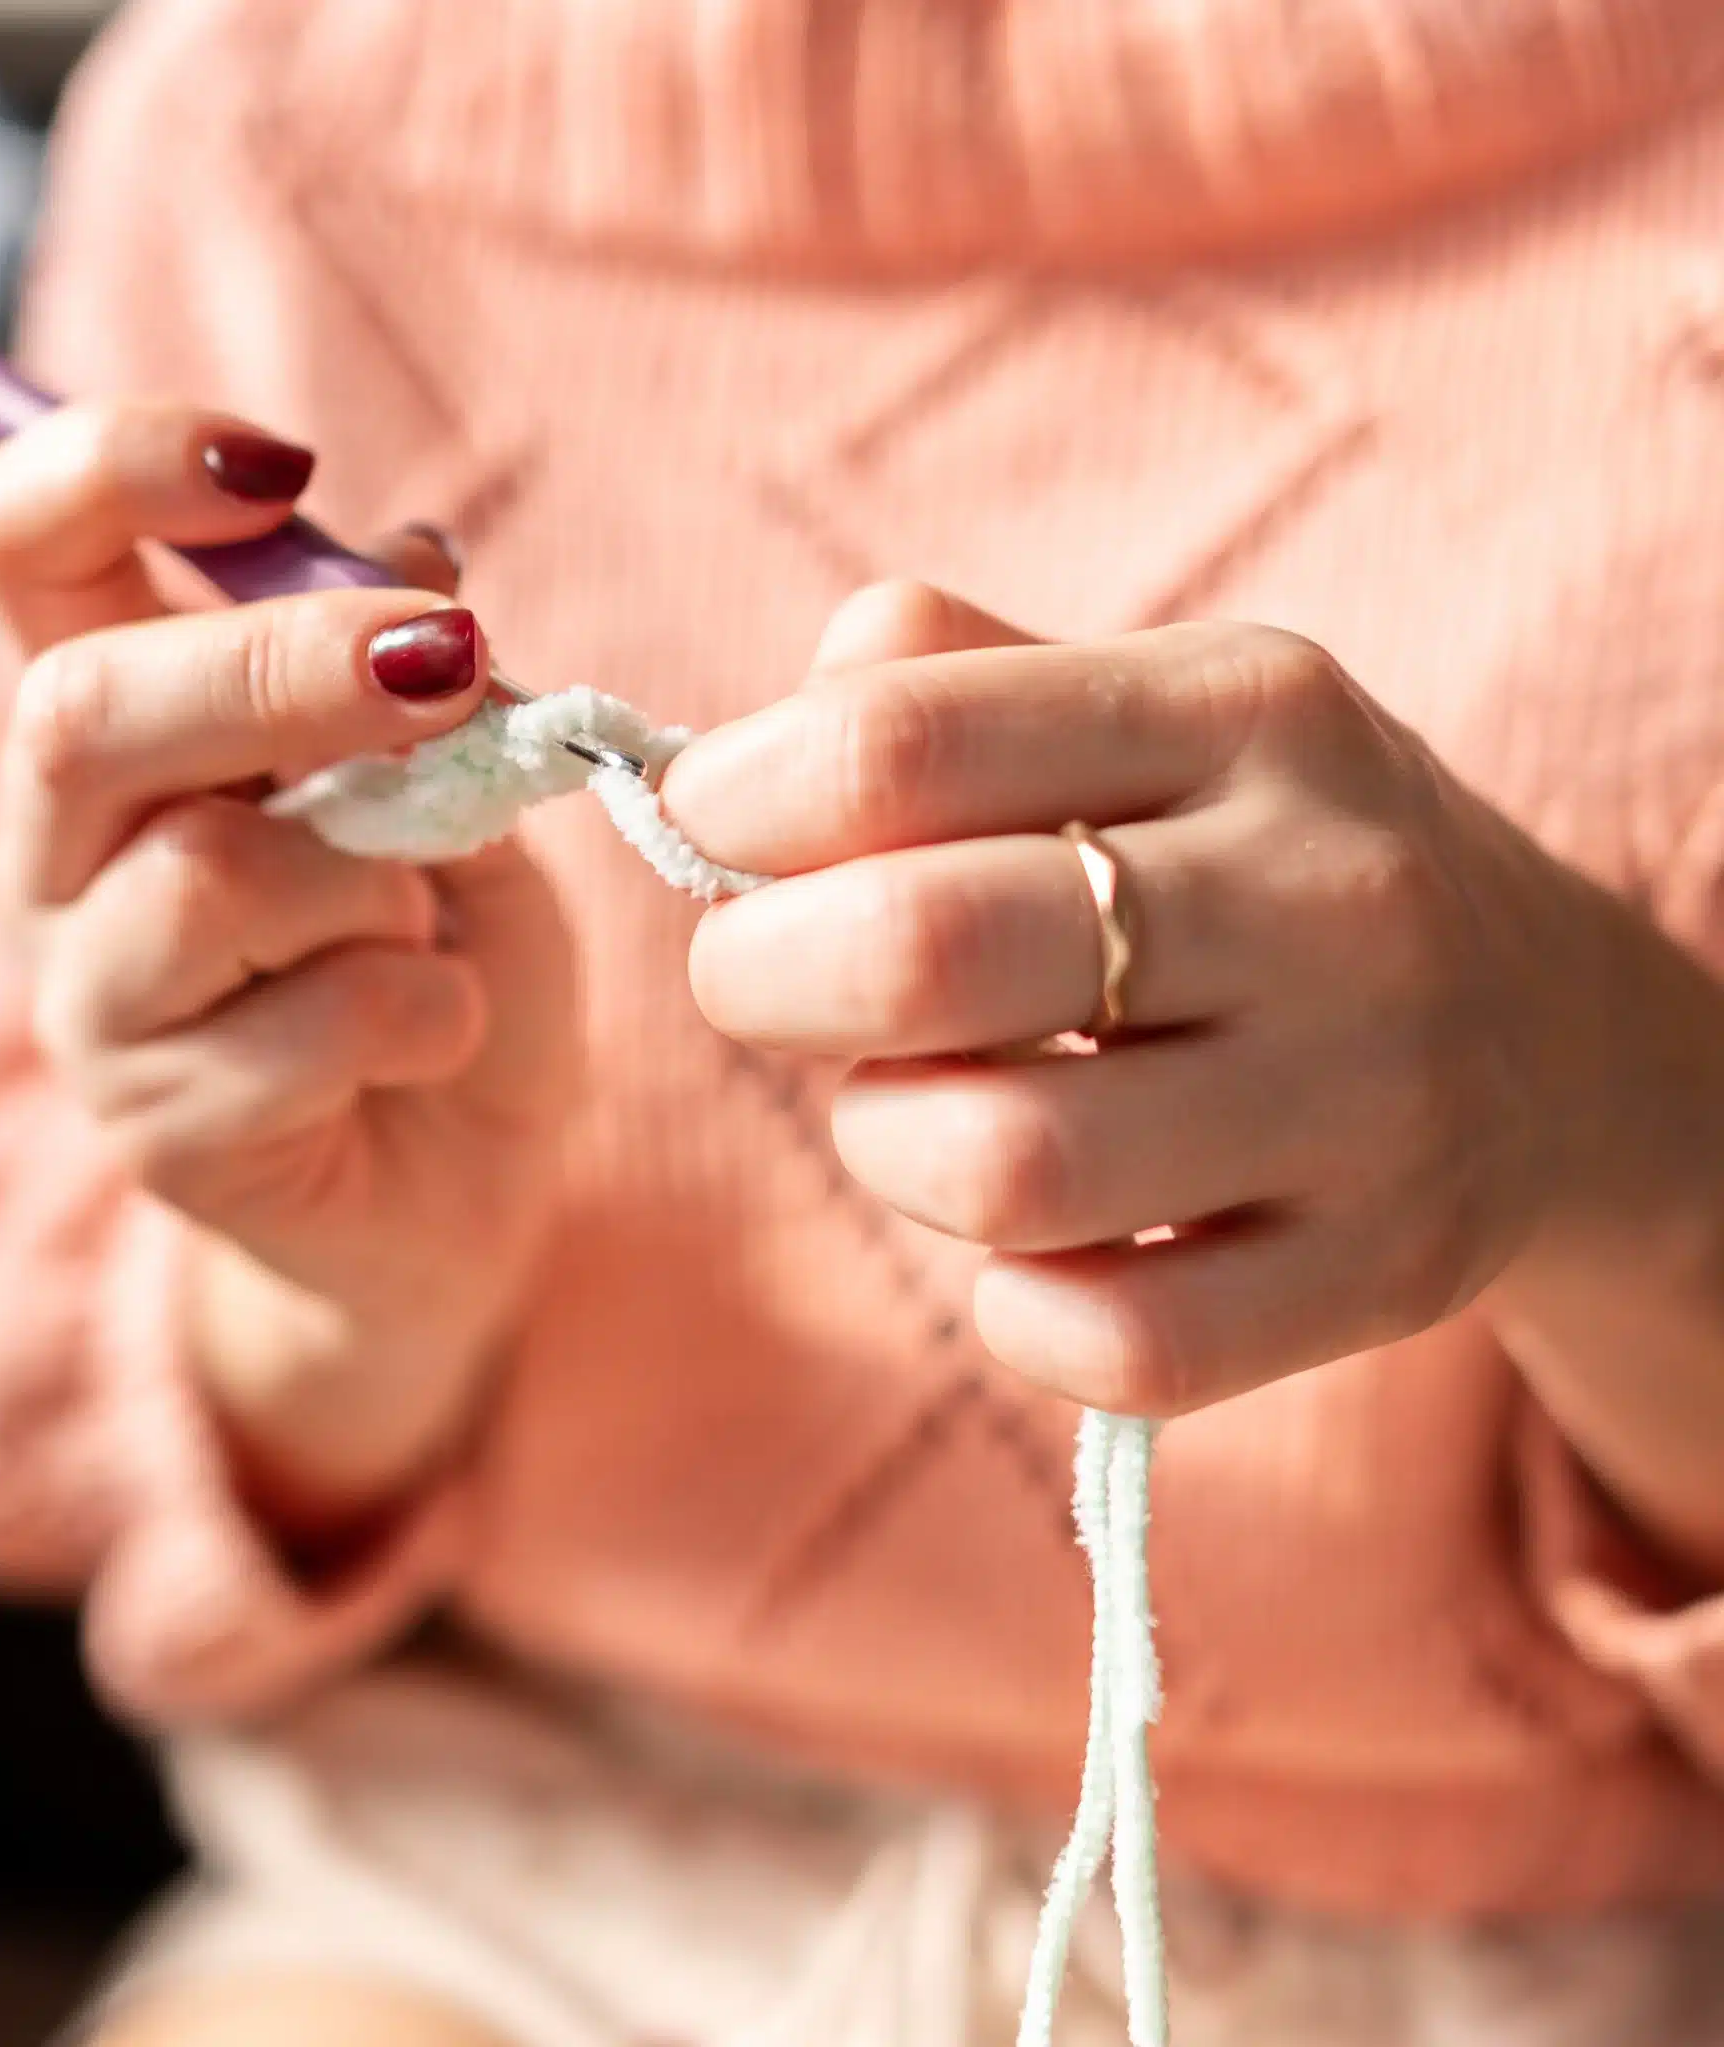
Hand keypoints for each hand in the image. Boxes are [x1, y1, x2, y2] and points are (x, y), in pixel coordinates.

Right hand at [0, 401, 577, 1513]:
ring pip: (209, 879)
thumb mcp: (462, 792)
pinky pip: (306, 1029)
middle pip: (82, 710)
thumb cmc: (452, 957)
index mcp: (122, 728)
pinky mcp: (160, 1135)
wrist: (468, 1173)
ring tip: (432, 928)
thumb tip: (411, 549)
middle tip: (446, 667)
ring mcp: (94, 1002)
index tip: (271, 456)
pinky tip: (440, 1033)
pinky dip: (426, 1012)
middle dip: (283, 669)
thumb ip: (417, 686)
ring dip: (382, 885)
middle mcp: (63, 854)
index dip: (110, 466)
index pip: (19, 548)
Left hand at [664, 583, 1624, 1417]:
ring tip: (913, 1109)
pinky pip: (1114, 1344)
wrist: (1552, 1036)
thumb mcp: (1156, 719)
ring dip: (884, 1145)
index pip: (904, 738)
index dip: (741, 798)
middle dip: (759, 978)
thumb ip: (948, 689)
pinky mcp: (1382, 1272)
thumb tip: (738, 754)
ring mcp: (1369, 1095)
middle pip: (924, 952)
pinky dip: (1009, 1308)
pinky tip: (1024, 1249)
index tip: (709, 824)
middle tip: (758, 981)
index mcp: (1239, 711)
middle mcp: (1324, 891)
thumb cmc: (1264, 866)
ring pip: (1000, 1164)